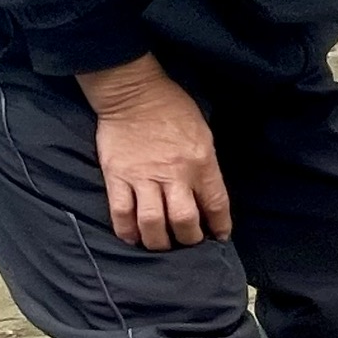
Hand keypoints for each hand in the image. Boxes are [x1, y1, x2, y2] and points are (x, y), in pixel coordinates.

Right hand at [76, 55, 231, 250]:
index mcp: (201, 162)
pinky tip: (133, 238)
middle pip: (184, 221)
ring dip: (159, 242)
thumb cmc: (173, 109)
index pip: (216, 204)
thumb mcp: (204, 134)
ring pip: (152, 223)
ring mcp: (143, 177)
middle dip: (189, 240)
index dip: (220, 226)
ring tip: (162, 245)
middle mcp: (174, 174)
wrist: (135, 92)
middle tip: (188, 242)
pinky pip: (121, 213)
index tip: (220, 237)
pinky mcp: (117, 176)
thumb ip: (206, 166)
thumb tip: (207, 196)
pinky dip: (127, 232)